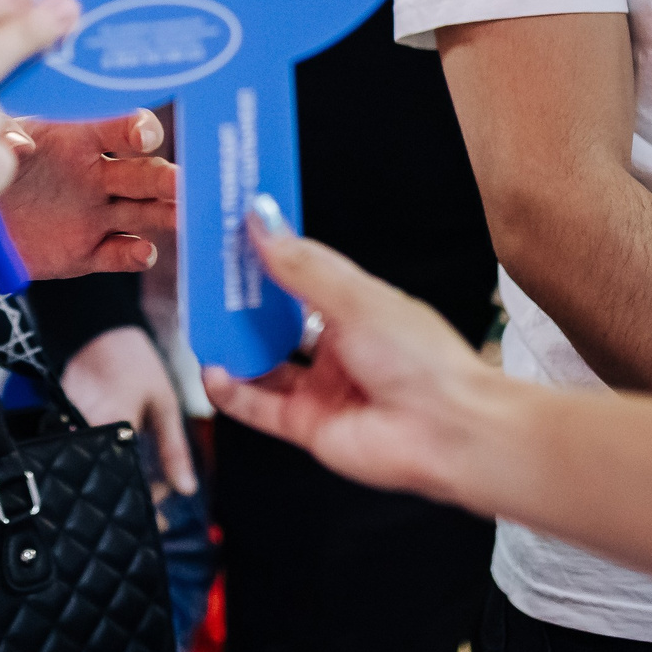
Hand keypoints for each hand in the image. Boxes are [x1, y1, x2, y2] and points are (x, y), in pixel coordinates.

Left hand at [0, 109, 175, 284]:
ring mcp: (93, 215)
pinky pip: (117, 254)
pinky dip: (134, 253)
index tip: (144, 135)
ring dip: (167, 213)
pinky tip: (141, 251)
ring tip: (182, 217)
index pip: (115, 127)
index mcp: (74, 137)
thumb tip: (18, 144)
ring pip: (144, 212)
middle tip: (184, 183)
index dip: (134, 127)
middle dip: (167, 176)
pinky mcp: (83, 253)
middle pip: (143, 172)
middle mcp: (93, 174)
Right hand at [63, 325, 195, 495]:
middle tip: (152, 493)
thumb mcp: (165, 404)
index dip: (147, 498)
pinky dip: (103, 460)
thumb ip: (174, 449)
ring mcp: (69, 428)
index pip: (128, 482)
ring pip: (95, 471)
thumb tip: (187, 488)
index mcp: (114, 427)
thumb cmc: (137, 365)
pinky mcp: (61, 425)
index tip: (162, 502)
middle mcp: (86, 431)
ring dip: (117, 477)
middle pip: (108, 481)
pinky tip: (118, 455)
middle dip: (131, 492)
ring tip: (136, 472)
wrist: (100, 333)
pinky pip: (83, 455)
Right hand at [202, 220, 503, 507]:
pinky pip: (259, 407)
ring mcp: (323, 387)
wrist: (449, 432)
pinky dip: (232, 391)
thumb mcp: (355, 298)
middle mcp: (339, 348)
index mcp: (359, 308)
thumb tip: (263, 219)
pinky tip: (213, 370)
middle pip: (279, 321)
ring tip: (202, 322)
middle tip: (209, 279)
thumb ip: (302, 265)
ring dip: (235, 345)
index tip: (236, 234)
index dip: (271, 256)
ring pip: (265, 363)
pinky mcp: (308, 426)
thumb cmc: (424, 360)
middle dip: (245, 303)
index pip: (304, 275)